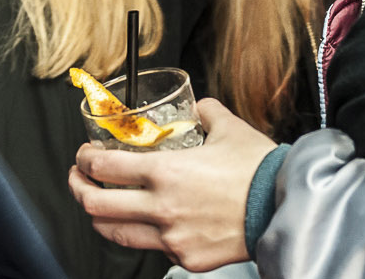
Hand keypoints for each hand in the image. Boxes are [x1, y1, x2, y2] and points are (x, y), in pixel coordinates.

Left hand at [69, 98, 276, 271]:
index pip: (103, 167)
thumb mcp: (230, 128)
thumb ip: (207, 113)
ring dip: (100, 218)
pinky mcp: (186, 257)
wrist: (285, 207)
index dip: (84, 159)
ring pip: (115, 233)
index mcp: (165, 171)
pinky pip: (154, 248)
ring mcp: (172, 237)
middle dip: (79, 189)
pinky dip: (146, 235)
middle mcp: (162, 207)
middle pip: (95, 205)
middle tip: (80, 179)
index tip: (84, 155)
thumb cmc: (259, 170)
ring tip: (100, 207)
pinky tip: (150, 224)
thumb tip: (199, 107)